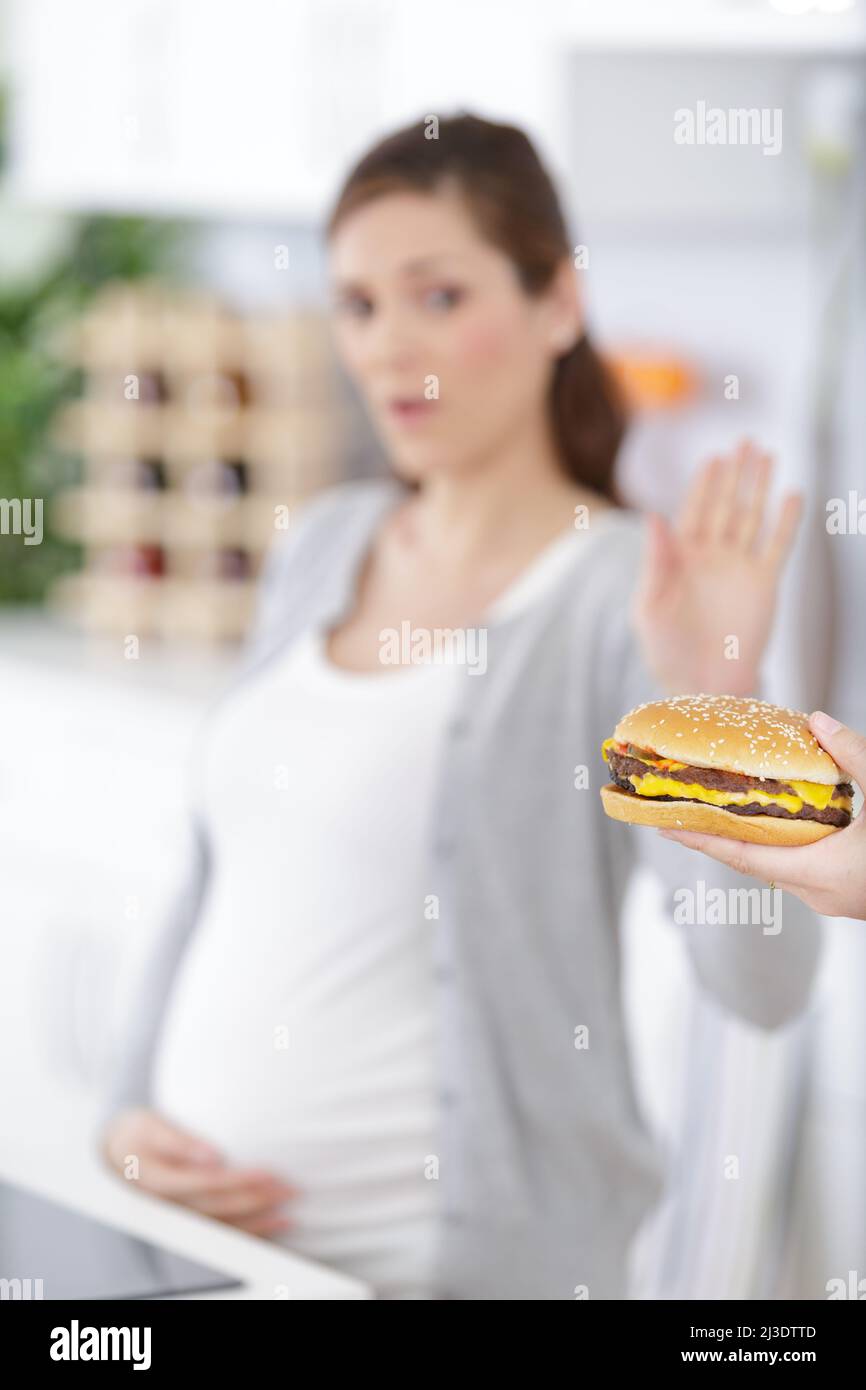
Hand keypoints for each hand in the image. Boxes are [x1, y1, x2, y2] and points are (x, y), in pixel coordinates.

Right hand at [100, 1107, 296, 1235]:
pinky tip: (273, 1226)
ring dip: (257, 1222)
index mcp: (159, 1180)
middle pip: (218, 1207)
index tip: (269, 1172)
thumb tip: (212, 1154)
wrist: (115, 1152)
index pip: (206, 1183)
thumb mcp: (151, 1126)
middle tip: (290, 1189)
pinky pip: (219, 1231)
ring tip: (289, 1213)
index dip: (239, 1180)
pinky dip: (248, 1232)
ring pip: (221, 1226)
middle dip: (256, 1200)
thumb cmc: (139, 1132)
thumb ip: (179, 1141)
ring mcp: (178, 1217)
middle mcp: (169, 1206)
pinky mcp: (187, 1220)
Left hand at [632, 440, 802, 695]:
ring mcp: (738, 568)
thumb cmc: (667, 649)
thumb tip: (653, 516)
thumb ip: (655, 561)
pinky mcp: (763, 583)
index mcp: (679, 558)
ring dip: (759, 487)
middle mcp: (711, 557)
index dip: (704, 484)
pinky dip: (786, 521)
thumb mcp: (650, 606)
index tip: (714, 458)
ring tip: (768, 456)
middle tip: (745, 441)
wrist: (702, 684)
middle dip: (734, 474)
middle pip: (724, 505)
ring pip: (751, 517)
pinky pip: (777, 546)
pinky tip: (792, 495)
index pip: (693, 511)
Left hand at [657, 711, 865, 920]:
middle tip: (684, 807)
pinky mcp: (850, 898)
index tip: (661, 824)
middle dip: (718, 834)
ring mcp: (835, 901)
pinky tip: (779, 823)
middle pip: (754, 861)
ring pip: (780, 867)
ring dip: (751, 840)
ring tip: (722, 809)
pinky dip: (782, 846)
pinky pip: (802, 870)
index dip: (699, 839)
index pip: (741, 855)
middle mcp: (819, 895)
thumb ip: (854, 757)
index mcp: (820, 874)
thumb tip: (819, 720)